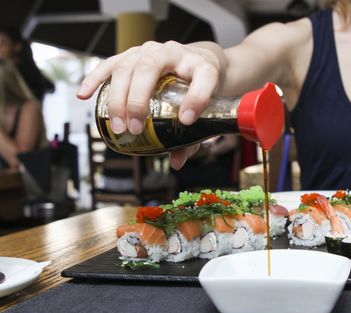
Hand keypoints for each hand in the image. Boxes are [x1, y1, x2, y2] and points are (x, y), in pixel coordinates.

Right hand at [76, 41, 220, 168]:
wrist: (195, 61)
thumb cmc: (199, 90)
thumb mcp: (205, 110)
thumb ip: (194, 137)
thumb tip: (176, 162)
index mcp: (199, 65)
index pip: (203, 77)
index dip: (196, 98)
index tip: (187, 120)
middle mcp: (172, 51)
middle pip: (150, 67)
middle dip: (139, 100)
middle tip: (135, 129)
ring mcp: (149, 51)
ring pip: (126, 67)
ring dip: (118, 97)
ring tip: (118, 126)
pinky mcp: (130, 55)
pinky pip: (109, 64)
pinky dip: (94, 79)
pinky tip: (83, 95)